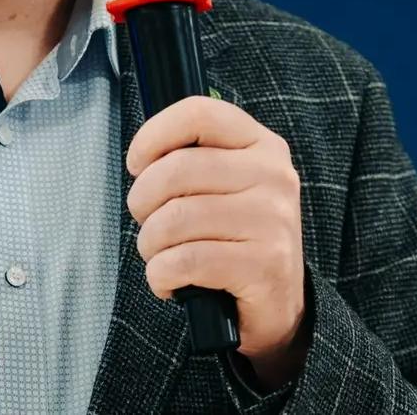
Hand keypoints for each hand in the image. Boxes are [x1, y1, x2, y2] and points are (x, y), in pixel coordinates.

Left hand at [126, 95, 309, 387]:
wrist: (279, 303)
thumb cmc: (235, 235)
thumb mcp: (227, 184)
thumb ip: (193, 159)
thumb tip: (142, 159)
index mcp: (262, 145)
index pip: (199, 114)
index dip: (154, 135)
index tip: (137, 163)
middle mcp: (273, 176)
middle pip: (177, 169)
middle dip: (142, 200)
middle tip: (145, 220)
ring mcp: (273, 220)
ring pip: (175, 219)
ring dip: (150, 243)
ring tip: (159, 255)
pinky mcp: (265, 265)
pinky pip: (185, 261)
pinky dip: (161, 274)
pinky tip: (170, 280)